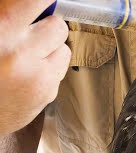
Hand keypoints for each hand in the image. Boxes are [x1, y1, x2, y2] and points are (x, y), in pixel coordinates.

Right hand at [0, 0, 70, 134]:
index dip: (44, 1)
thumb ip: (7, 17)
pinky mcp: (47, 94)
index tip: (45, 3)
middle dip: (48, 28)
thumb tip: (36, 6)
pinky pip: (60, 72)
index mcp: (0, 30)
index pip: (36, 1)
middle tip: (31, 35)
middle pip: (59, 27)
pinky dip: (49, 71)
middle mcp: (20, 53)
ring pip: (64, 50)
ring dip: (51, 51)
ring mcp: (37, 77)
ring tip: (28, 59)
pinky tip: (28, 76)